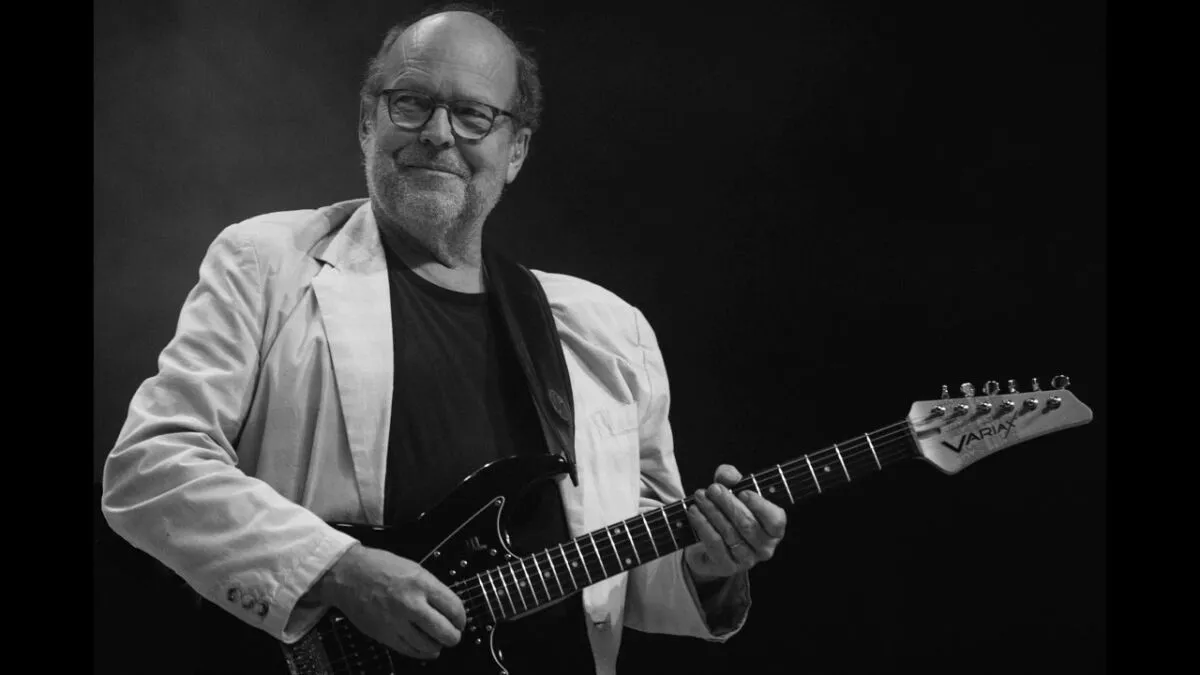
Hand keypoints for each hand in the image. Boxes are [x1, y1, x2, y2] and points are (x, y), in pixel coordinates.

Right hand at [316, 544, 465, 659]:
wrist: (348, 574)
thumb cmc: (378, 567)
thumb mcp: (414, 569)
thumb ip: (432, 589)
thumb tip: (448, 608)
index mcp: (421, 583)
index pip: (455, 608)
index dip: (462, 618)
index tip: (460, 621)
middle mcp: (411, 604)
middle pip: (445, 632)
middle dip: (454, 636)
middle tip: (453, 634)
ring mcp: (397, 622)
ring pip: (428, 646)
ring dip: (437, 646)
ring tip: (438, 642)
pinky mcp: (384, 634)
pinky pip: (409, 650)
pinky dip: (420, 652)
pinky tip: (424, 647)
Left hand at [683, 464, 786, 583]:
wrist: (709, 543)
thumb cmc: (727, 512)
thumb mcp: (730, 489)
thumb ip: (731, 477)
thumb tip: (729, 476)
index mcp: (774, 529)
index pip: (776, 520)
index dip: (760, 506)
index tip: (743, 492)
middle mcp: (765, 547)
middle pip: (747, 524)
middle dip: (728, 504)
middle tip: (712, 489)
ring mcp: (748, 560)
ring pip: (730, 534)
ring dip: (712, 512)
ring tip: (700, 497)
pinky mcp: (728, 567)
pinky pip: (715, 545)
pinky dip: (703, 526)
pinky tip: (694, 513)